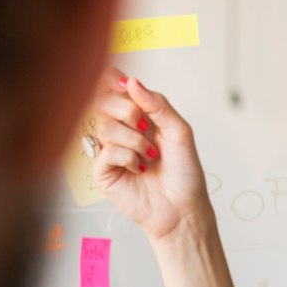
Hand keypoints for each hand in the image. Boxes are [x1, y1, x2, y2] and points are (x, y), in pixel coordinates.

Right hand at [87, 68, 210, 241]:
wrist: (183, 207)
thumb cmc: (184, 172)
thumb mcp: (180, 131)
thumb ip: (158, 105)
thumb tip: (132, 82)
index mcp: (139, 116)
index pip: (115, 89)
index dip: (112, 80)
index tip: (122, 81)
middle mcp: (121, 129)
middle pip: (103, 102)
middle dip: (127, 110)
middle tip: (145, 127)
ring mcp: (109, 149)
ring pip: (105, 127)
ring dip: (134, 140)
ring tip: (151, 155)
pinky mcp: (103, 170)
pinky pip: (105, 151)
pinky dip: (127, 156)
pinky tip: (139, 168)